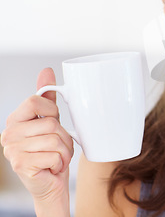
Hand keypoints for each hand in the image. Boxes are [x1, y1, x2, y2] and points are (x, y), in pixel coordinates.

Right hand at [1, 68, 73, 215]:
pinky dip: (60, 163)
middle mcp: (9, 134)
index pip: (35, 100)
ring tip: (56, 158)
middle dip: (63, 137)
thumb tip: (46, 71)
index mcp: (15, 120)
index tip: (52, 121)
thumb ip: (47, 98)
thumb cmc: (52, 153)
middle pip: (50, 122)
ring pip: (55, 140)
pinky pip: (55, 155)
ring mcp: (12, 150)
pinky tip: (51, 167)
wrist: (51, 184)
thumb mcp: (51, 122)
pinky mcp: (21, 165)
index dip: (51, 110)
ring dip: (64, 152)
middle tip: (57, 148)